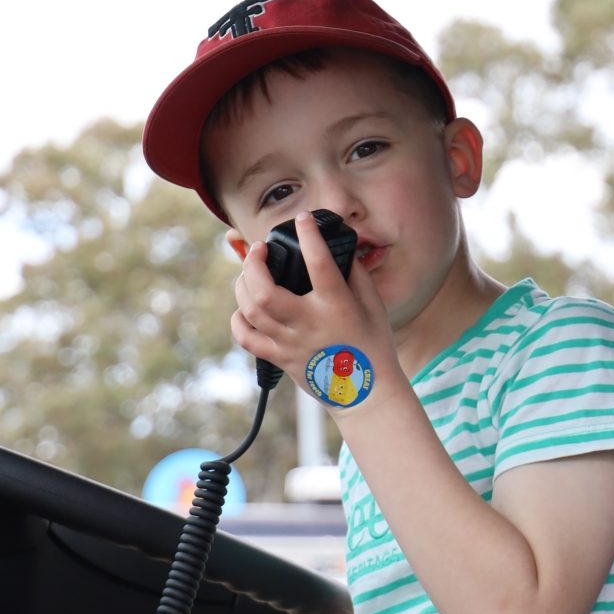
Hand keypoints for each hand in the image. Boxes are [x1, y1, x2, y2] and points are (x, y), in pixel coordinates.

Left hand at [230, 213, 400, 399]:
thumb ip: (356, 275)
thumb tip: (338, 250)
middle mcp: (308, 324)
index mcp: (336, 307)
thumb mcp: (374, 306)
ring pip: (250, 311)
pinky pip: (246, 338)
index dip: (308, 235)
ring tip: (251, 272)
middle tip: (260, 248)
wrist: (365, 393)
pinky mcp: (280, 358)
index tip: (303, 220)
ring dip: (243, 285)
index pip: (318, 262)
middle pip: (264, 291)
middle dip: (254, 263)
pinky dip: (239, 320)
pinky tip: (245, 308)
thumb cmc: (372, 346)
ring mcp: (290, 343)